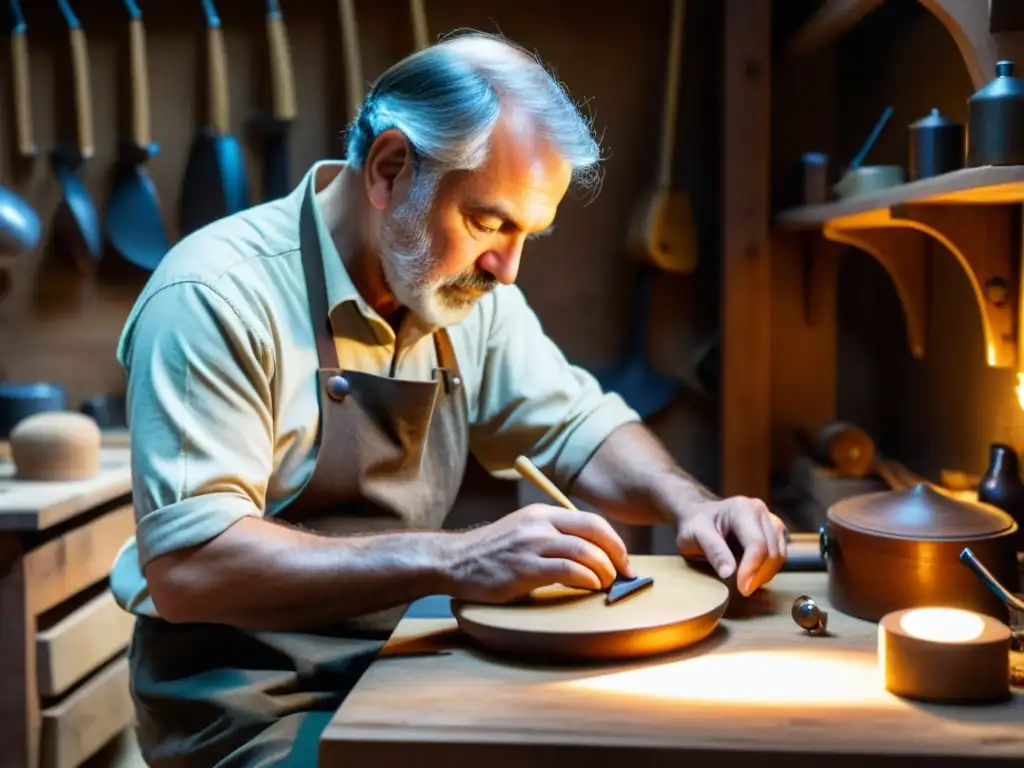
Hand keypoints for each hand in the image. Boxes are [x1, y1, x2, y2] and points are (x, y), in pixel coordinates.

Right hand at [442, 504, 634, 603]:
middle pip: (594, 530)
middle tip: (626, 573)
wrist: (453, 562)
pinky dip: (587, 579)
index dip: (613, 540)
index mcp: (541, 513)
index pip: (590, 520)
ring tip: (608, 584)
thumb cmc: (490, 553)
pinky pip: (568, 570)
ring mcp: (532, 544)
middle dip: (618, 553)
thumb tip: (590, 554)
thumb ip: (551, 537)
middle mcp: (539, 524)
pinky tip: (591, 588)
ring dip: (604, 570)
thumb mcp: (522, 532)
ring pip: (585, 550)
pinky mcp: (525, 568)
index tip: (623, 559)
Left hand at [674, 496, 786, 596]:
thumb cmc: (695, 523)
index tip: (743, 589)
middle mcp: (760, 511)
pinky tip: (754, 574)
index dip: (752, 570)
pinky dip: (770, 568)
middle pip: (773, 551)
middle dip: (760, 575)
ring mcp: (770, 520)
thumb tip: (729, 573)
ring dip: (767, 573)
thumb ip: (713, 551)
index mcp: (742, 509)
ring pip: (780, 554)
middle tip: (744, 590)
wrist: (698, 514)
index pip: (757, 545)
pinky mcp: (774, 531)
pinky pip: (780, 553)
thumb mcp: (695, 535)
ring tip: (747, 583)